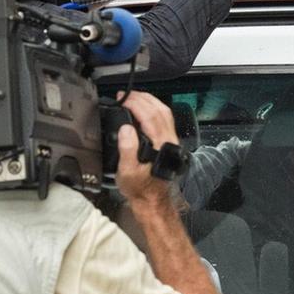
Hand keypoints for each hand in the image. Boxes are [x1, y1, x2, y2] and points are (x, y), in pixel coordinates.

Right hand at [114, 90, 178, 205]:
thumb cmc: (139, 187)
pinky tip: (145, 108)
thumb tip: (126, 128)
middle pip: (159, 110)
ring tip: (134, 96)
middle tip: (126, 95)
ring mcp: (171, 140)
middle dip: (142, 98)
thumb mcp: (127, 172)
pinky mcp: (169, 141)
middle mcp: (169, 140)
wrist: (152, 198)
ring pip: (164, 112)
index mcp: (160, 145)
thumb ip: (127, 149)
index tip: (122, 99)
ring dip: (150, 101)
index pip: (150, 116)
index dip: (135, 104)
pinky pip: (165, 118)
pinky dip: (154, 108)